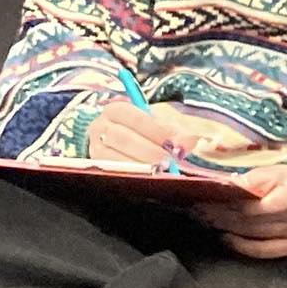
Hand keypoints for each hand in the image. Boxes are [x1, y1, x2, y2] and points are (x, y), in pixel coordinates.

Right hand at [85, 102, 214, 166]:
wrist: (120, 143)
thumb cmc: (145, 131)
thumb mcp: (159, 125)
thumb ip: (175, 131)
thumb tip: (191, 141)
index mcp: (117, 110)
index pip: (137, 118)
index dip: (158, 131)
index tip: (177, 143)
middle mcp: (100, 127)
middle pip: (124, 139)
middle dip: (149, 151)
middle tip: (170, 160)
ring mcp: (95, 148)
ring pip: (115, 158)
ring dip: (140, 165)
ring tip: (162, 171)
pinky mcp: (96, 166)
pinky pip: (111, 172)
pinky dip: (132, 175)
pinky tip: (148, 178)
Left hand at [190, 164, 286, 258]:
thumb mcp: (278, 170)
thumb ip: (254, 178)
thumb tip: (223, 185)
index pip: (264, 200)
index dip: (235, 200)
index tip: (211, 196)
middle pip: (254, 217)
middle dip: (223, 213)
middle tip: (200, 210)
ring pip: (256, 233)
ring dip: (227, 227)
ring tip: (207, 221)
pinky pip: (264, 250)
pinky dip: (242, 245)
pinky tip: (226, 238)